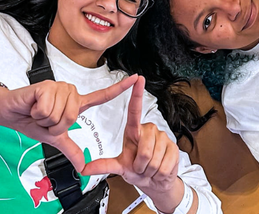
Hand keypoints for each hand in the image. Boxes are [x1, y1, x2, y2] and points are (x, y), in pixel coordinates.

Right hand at [0, 75, 138, 171]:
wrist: (9, 112)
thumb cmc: (31, 121)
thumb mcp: (54, 139)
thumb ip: (71, 150)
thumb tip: (83, 167)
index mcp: (75, 104)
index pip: (101, 96)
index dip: (119, 89)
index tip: (135, 79)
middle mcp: (70, 93)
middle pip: (73, 116)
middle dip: (55, 125)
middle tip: (43, 119)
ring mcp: (59, 88)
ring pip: (61, 113)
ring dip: (45, 119)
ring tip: (37, 112)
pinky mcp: (46, 86)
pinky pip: (49, 108)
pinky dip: (38, 113)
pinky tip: (33, 106)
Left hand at [81, 77, 181, 200]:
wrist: (156, 180)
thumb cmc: (138, 169)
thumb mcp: (120, 167)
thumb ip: (103, 166)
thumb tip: (84, 168)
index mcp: (134, 131)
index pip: (135, 110)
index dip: (136, 94)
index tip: (138, 78)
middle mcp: (150, 130)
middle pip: (144, 149)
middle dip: (141, 165)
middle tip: (141, 167)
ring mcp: (163, 138)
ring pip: (154, 159)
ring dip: (149, 170)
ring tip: (149, 168)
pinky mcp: (174, 148)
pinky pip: (164, 165)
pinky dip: (159, 173)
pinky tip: (159, 170)